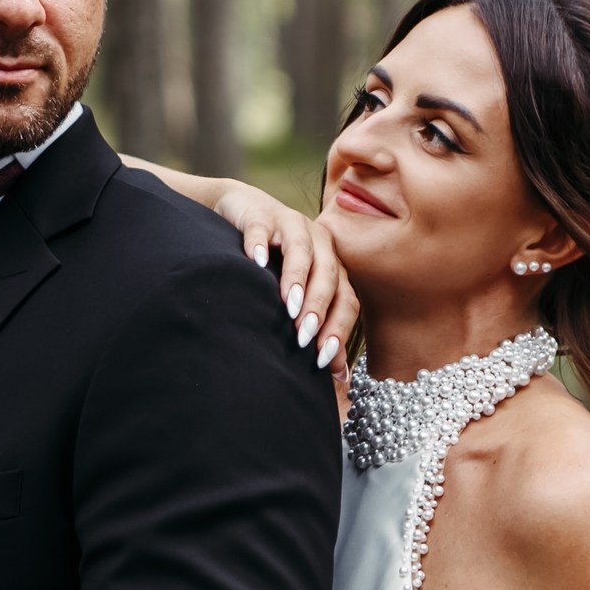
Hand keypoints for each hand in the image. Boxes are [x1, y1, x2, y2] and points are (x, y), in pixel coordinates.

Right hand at [210, 181, 355, 380]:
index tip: (323, 360)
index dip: (339, 329)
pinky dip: (259, 244)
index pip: (346, 299)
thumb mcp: (296, 293)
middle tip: (304, 337)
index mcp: (333, 264)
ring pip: (301, 251)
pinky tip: (254, 262)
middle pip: (329, 276)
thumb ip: (317, 326)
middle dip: (318, 308)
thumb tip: (339, 377)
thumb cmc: (272, 262)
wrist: (243, 212)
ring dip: (296, 279)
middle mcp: (319, 242)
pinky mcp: (261, 214)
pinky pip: (262, 229)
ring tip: (289, 306)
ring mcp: (291, 224)